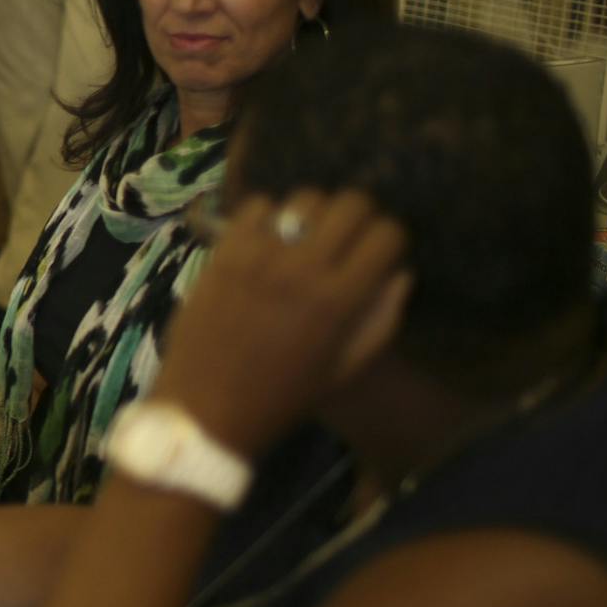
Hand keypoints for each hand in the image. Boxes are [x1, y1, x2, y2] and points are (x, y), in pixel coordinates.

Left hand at [154, 189, 412, 459]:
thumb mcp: (344, 370)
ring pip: (304, 198)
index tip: (381, 250)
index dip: (390, 239)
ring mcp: (258, 256)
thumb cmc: (280, 397)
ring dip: (314, 212)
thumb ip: (380, 321)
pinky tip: (268, 237)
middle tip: (348, 234)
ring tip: (306, 235)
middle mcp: (302, 269)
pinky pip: (255, 205)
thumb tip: (401, 273)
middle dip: (360, 214)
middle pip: (350, 203)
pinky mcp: (223, 252)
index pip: (387, 235)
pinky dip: (268, 215)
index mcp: (339, 301)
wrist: (205, 409)